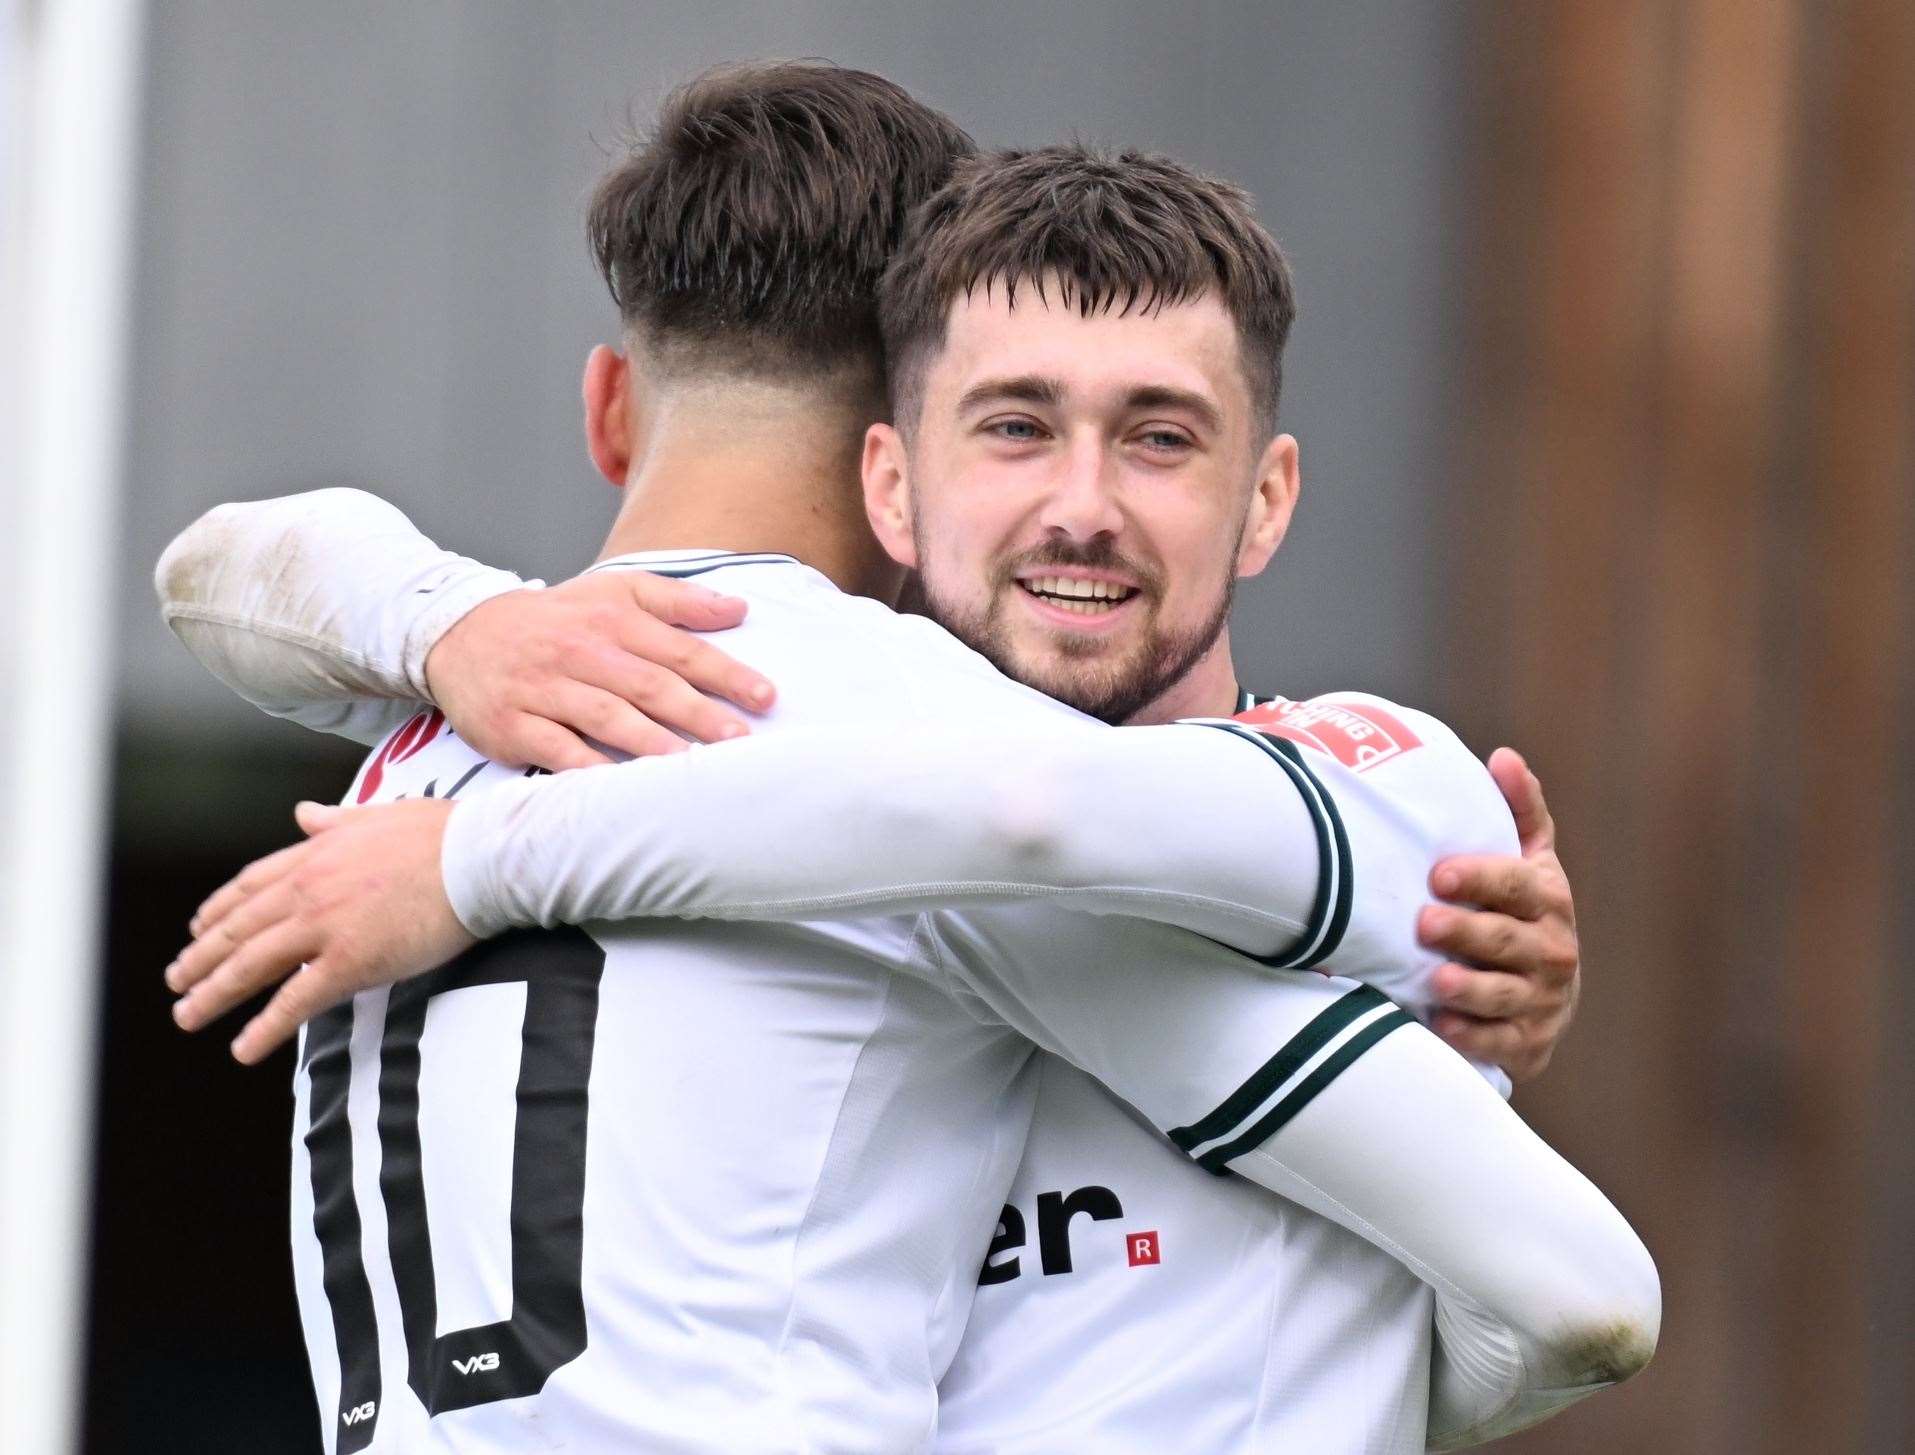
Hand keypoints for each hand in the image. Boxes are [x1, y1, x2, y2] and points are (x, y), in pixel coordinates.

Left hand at [164, 799, 475, 1062]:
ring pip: (251, 966)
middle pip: (238, 930)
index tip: (197, 929)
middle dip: (200, 959)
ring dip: (213, 995)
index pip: (250, 886)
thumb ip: (335, 820)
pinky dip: (264, 1028)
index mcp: (315, 854)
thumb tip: (304, 813)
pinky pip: (295, 1001)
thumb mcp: (379, 815)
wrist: (479, 854)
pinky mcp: (350, 962)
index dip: (218, 911)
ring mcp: (324, 927)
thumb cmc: (444, 833)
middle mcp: (308, 890)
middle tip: (176, 980)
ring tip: (187, 1017)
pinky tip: (243, 1050)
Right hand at [425, 571, 776, 769]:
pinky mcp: (513, 724)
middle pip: (649, 685)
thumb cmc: (555, 620)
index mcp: (613, 621)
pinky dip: (586, 768)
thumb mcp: (612, 593)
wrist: (459, 632)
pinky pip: (555, 749)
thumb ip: (677, 601)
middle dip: (698, 713)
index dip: (726, 673)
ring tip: (692, 767)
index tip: (766, 697)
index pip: (680, 650)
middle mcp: (581, 653)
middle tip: (740, 740)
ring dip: (651, 743)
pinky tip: (618, 788)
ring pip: (606, 717)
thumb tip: (739, 608)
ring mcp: (545, 690)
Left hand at [1416, 747, 1578, 1081]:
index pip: (1517, 884)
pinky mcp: (1527, 1041)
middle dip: (1466, 932)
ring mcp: (1540, 999)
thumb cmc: (1522, 912)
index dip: (1482, 878)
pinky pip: (1500, 1041)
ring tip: (1434, 979)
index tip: (1440, 873)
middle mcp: (1551, 949)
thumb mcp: (1529, 862)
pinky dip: (1472, 1036)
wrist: (1546, 997)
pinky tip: (1442, 1025)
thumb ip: (1520, 811)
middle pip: (1506, 939)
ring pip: (1503, 993)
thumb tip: (1504, 756)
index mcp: (1547, 899)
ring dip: (1469, 987)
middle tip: (1425, 922)